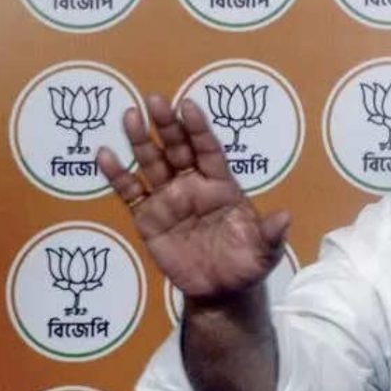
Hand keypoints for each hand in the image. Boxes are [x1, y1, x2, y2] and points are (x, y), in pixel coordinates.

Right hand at [97, 95, 289, 302]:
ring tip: (130, 116)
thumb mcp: (266, 251)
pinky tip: (104, 154)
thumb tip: (285, 217)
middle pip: (178, 149)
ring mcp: (168, 200)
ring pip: (152, 164)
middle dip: (168, 125)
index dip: (199, 129)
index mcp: (222, 186)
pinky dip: (117, 175)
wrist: (221, 290)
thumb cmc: (247, 263)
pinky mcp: (148, 218)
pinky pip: (130, 193)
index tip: (189, 106)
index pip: (209, 151)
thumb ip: (272, 234)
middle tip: (156, 100)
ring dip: (140, 140)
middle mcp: (193, 186)